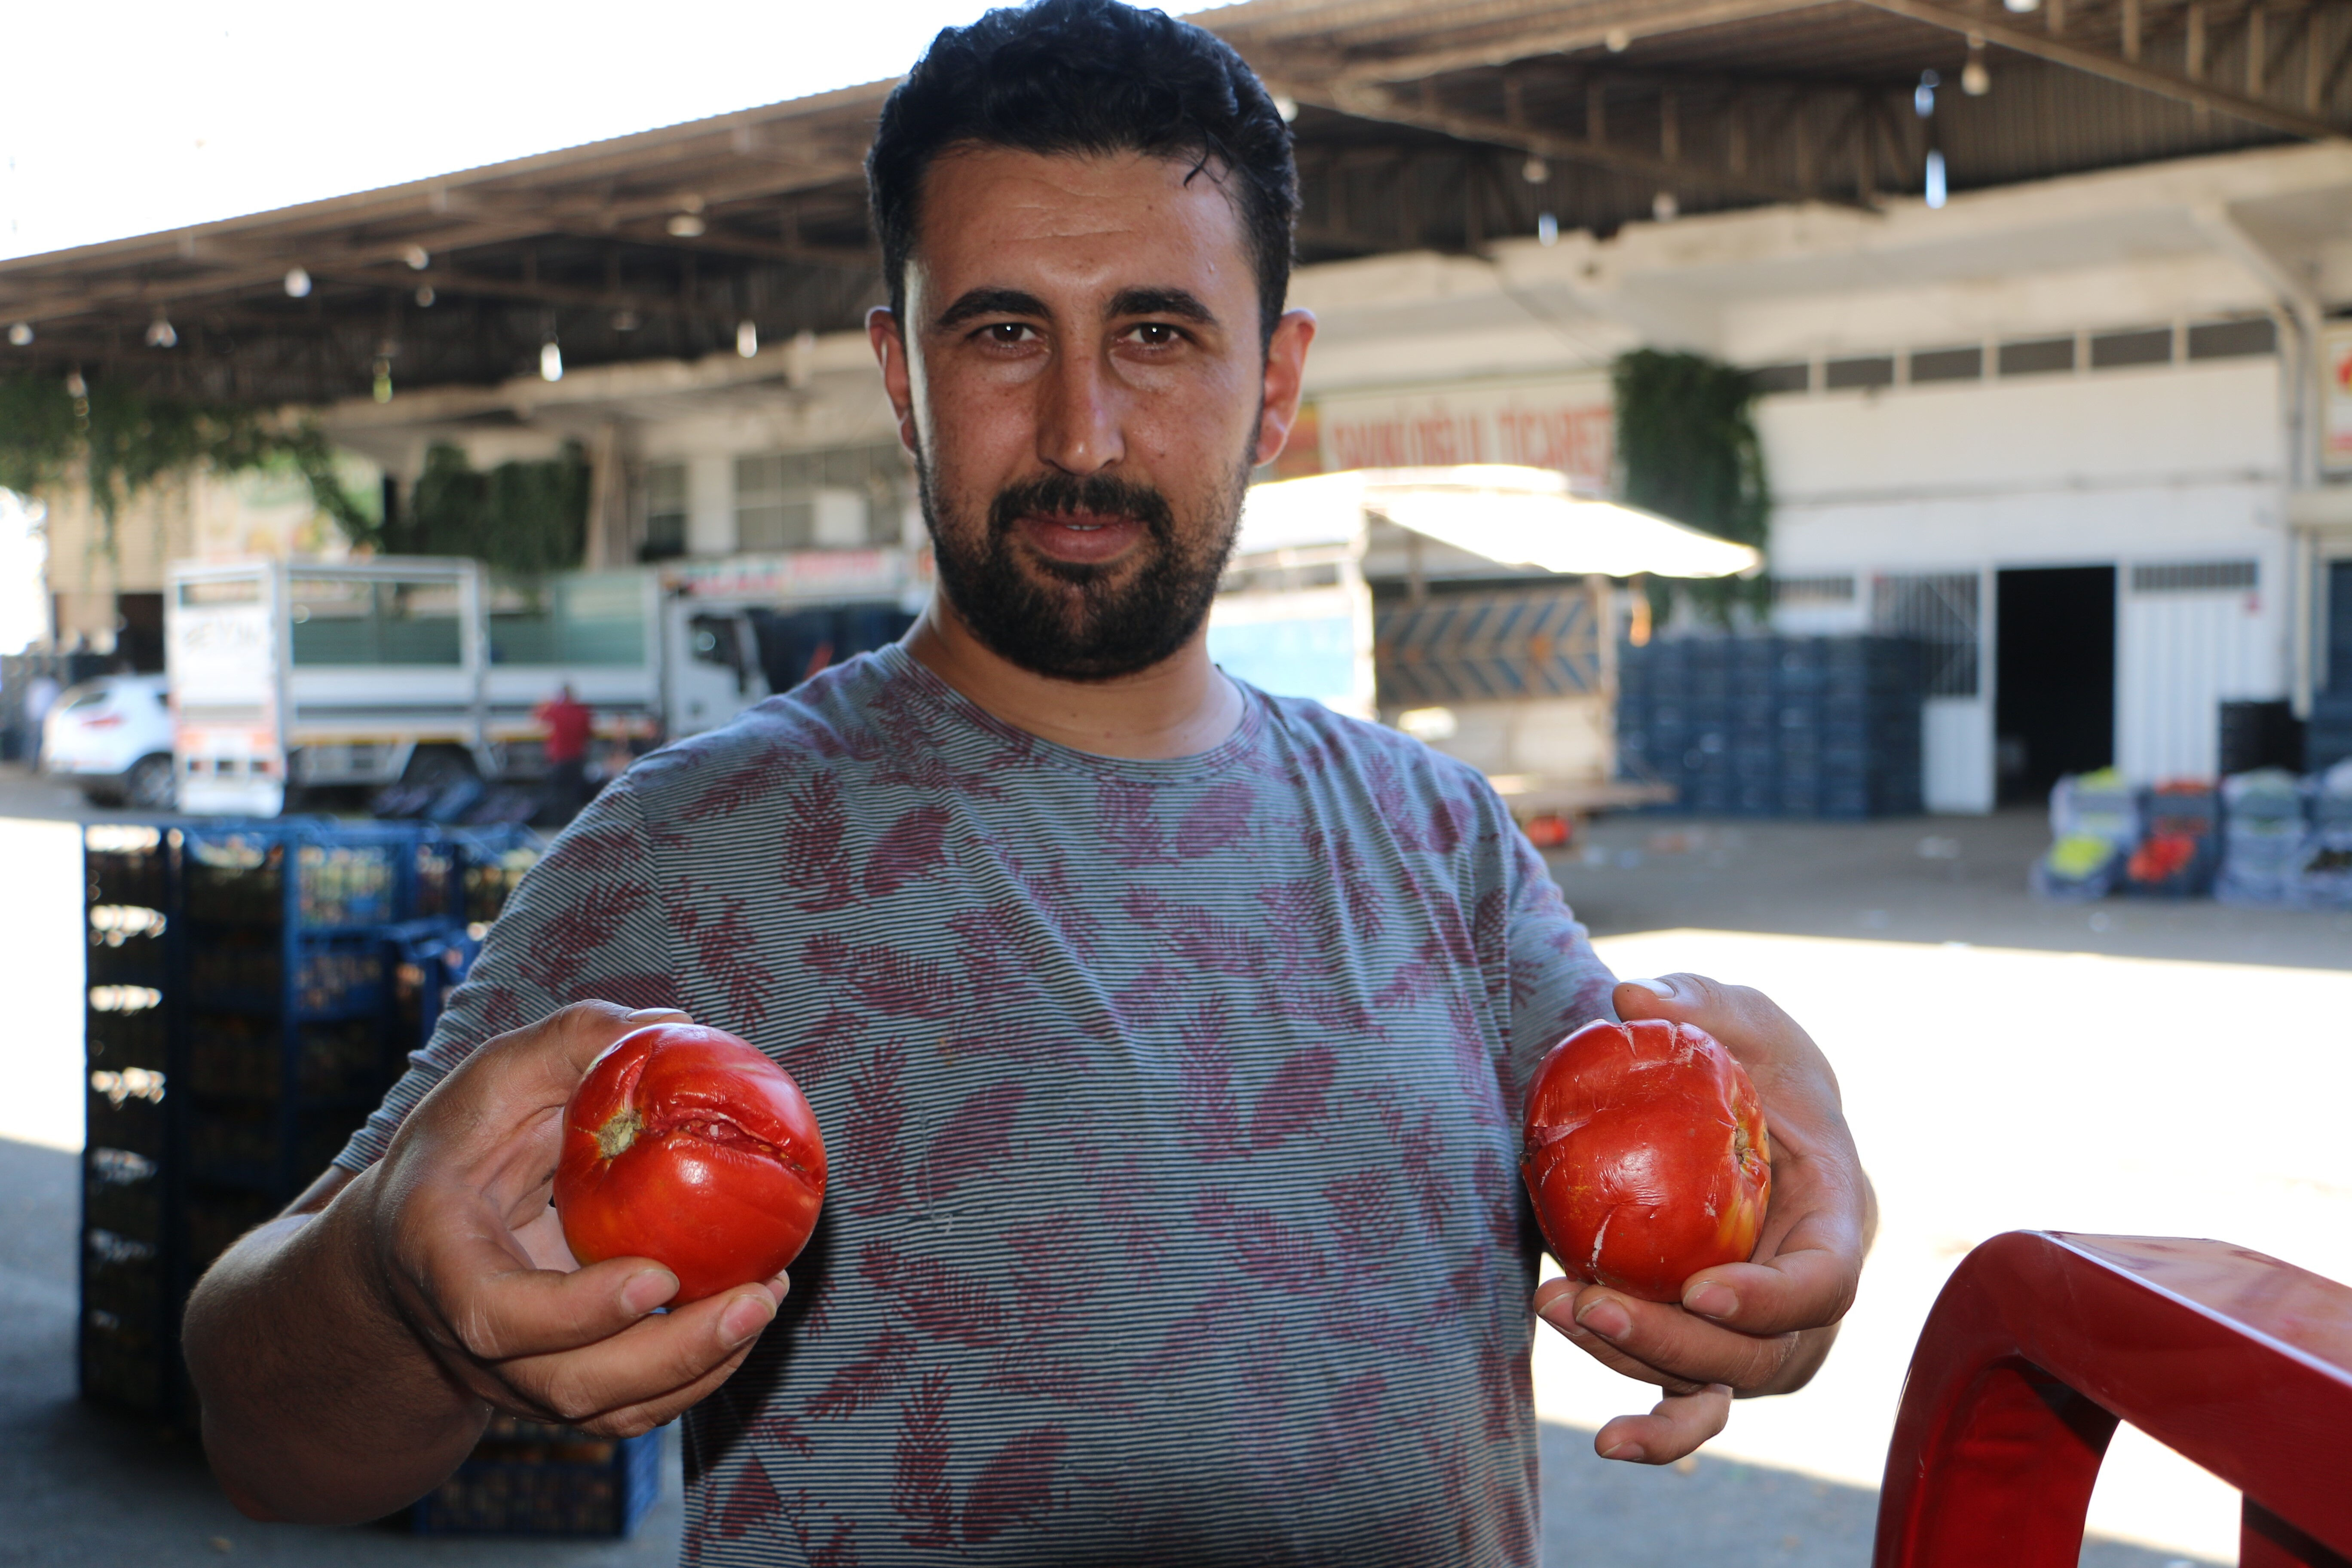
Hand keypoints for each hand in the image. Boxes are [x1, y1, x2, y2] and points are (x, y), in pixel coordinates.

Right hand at [349, 1001, 789, 1436]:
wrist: (406, 1245)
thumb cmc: (460, 1146)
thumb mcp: (496, 1077)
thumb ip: (574, 1042)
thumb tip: (675, 1025)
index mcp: (440, 1258)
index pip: (497, 1316)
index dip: (578, 1312)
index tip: (657, 1276)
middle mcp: (473, 1339)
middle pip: (569, 1384)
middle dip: (671, 1355)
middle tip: (758, 1297)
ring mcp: (516, 1374)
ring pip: (608, 1410)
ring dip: (700, 1368)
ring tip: (769, 1297)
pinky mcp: (561, 1382)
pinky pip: (630, 1407)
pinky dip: (696, 1375)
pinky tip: (748, 1315)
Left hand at [1534, 974, 1875, 1464]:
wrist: (1742, 1101)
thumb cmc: (1750, 1056)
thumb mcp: (1734, 1012)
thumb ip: (1692, 1002)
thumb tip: (1629, 1000)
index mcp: (1839, 1213)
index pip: (1826, 1280)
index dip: (1771, 1296)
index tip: (1701, 1286)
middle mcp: (1812, 1288)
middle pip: (1767, 1354)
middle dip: (1678, 1339)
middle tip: (1588, 1300)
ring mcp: (1765, 1329)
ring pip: (1721, 1384)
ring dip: (1638, 1362)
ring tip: (1558, 1309)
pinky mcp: (1714, 1343)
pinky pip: (1696, 1404)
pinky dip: (1658, 1433)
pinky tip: (1604, 1442)